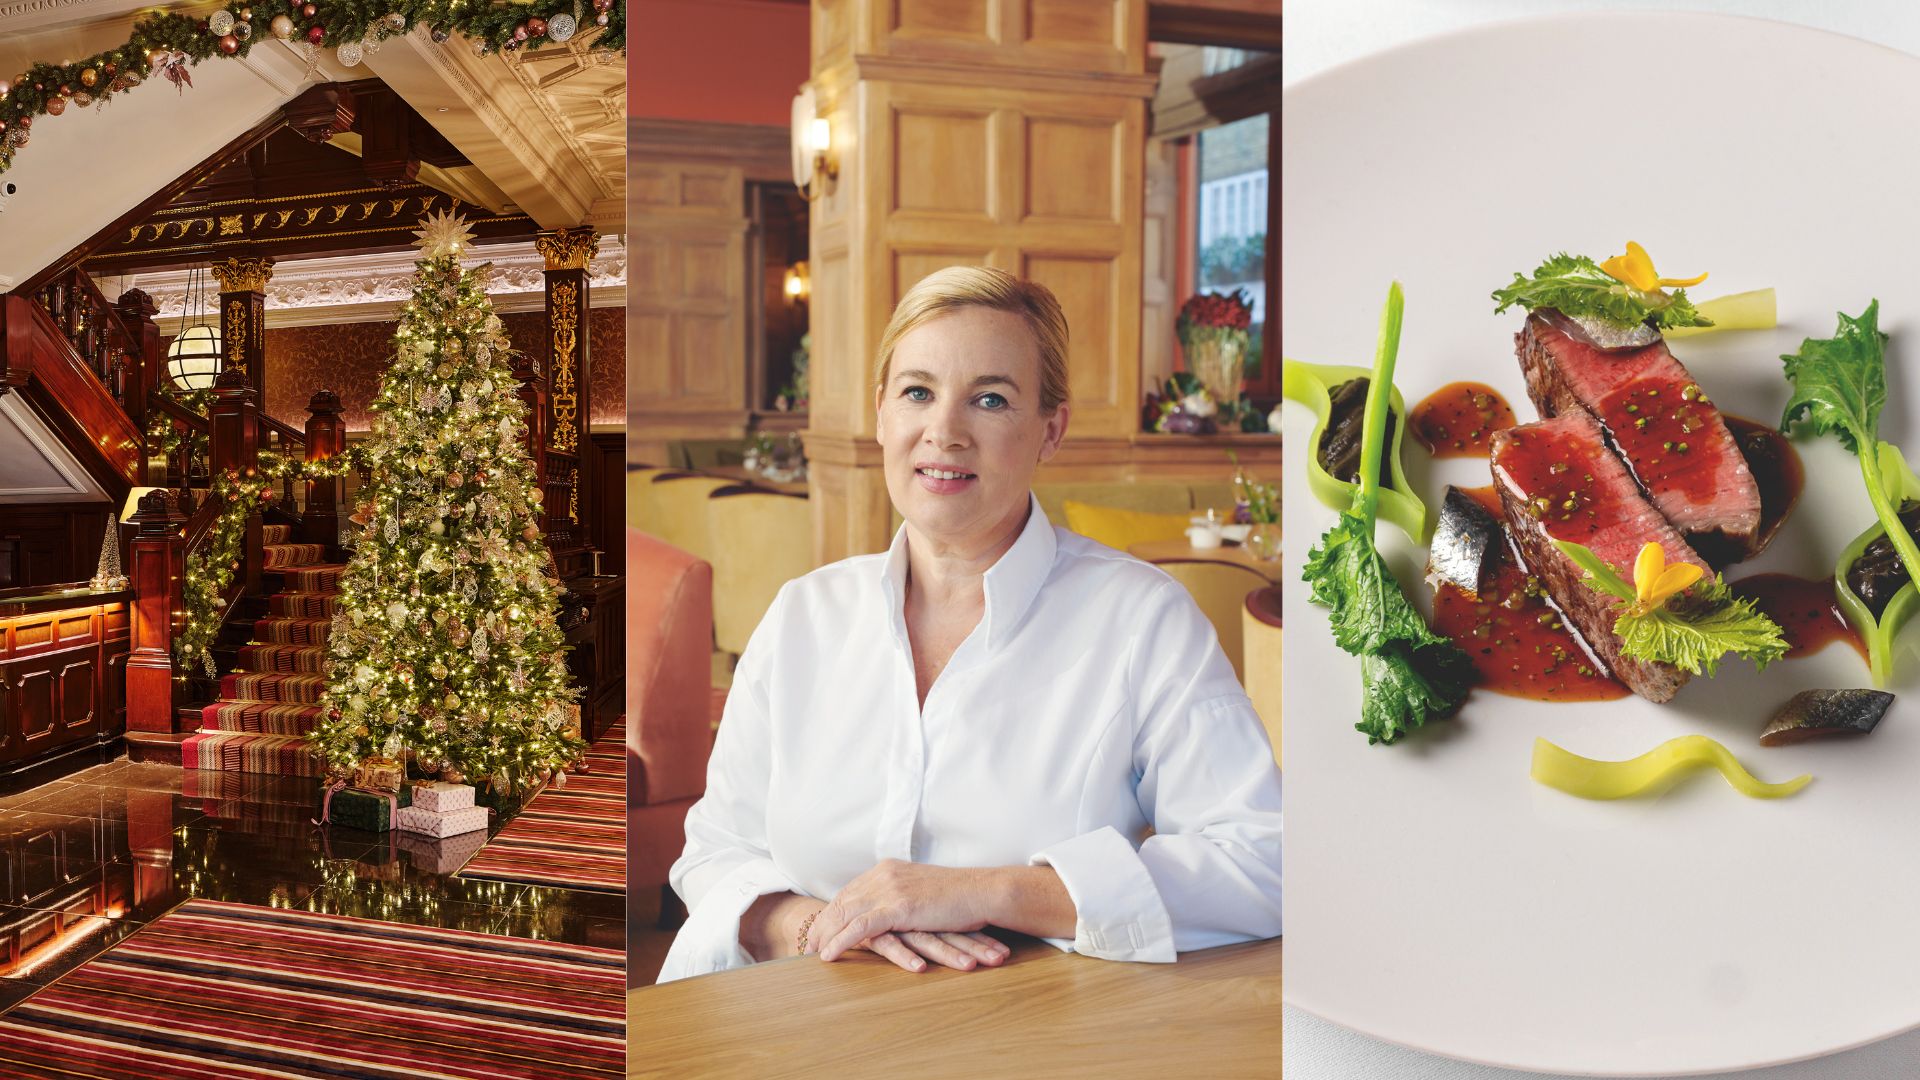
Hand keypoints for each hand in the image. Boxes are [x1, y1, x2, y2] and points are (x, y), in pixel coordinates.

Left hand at [808, 860, 1010, 969]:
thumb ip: (902, 895)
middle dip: (822, 923)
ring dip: (825, 934)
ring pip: (845, 913)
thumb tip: (891, 910)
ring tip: (811, 952)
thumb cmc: (959, 896)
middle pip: (842, 900)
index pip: (851, 891)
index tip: (821, 926)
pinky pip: (860, 927)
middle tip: (807, 943)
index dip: (833, 910)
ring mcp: (890, 889)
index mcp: (888, 869)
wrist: (982, 891)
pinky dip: (840, 941)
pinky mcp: (898, 907)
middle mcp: (883, 874)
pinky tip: (828, 955)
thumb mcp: (922, 890)